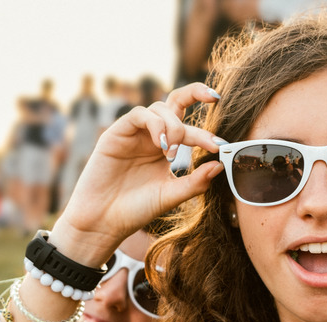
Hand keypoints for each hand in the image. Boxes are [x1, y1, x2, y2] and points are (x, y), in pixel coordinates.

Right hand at [52, 83, 225, 263]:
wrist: (104, 222)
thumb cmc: (136, 210)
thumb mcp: (172, 195)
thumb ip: (195, 182)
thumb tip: (220, 165)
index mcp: (166, 149)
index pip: (189, 128)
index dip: (207, 132)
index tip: (221, 145)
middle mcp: (151, 136)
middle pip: (175, 102)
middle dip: (196, 94)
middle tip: (214, 106)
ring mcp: (134, 133)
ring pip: (159, 108)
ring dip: (173, 126)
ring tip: (172, 153)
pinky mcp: (116, 133)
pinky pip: (139, 115)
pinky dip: (155, 124)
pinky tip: (160, 145)